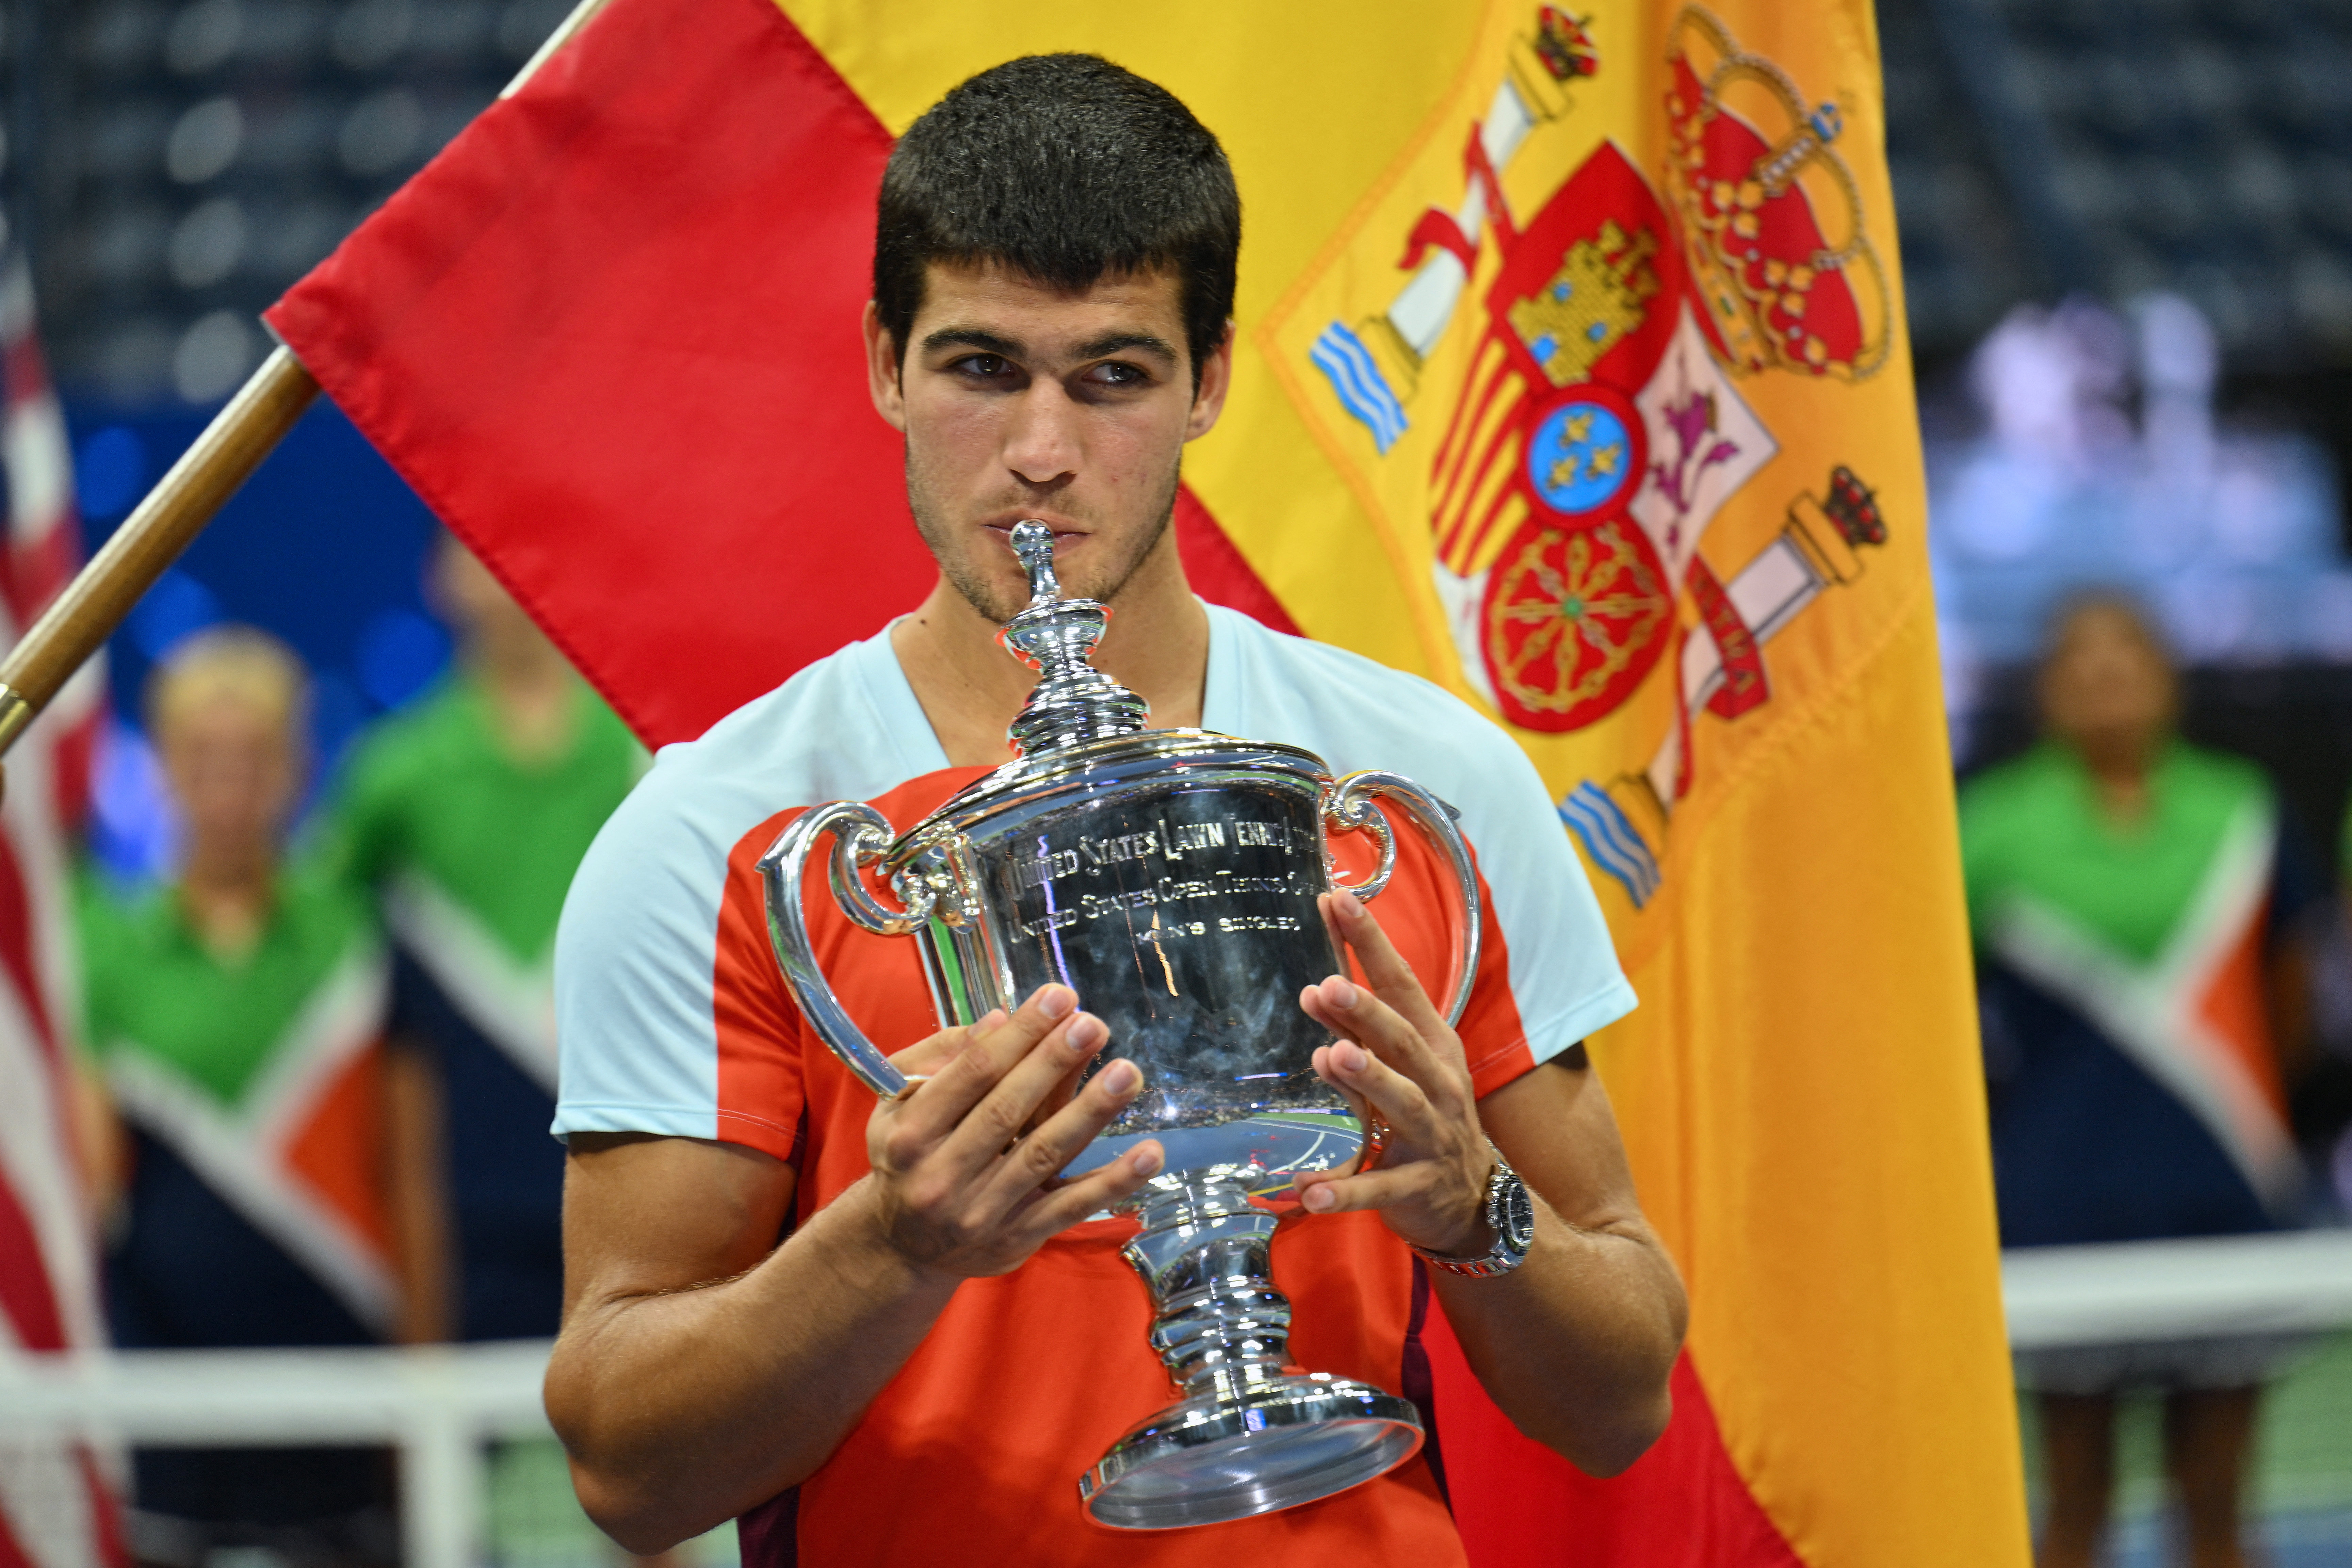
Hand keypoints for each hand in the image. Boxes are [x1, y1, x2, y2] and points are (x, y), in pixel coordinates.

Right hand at [863, 985, 1162, 1278]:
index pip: (972, 1073)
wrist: (902, 1248)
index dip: (1019, 1033)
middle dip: (1054, 1062)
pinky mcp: (1019, 1237)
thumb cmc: (907, 1158)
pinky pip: (1073, 1205)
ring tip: (1128, 1072)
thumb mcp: (898, 1105)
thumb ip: (943, 1059)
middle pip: (1008, 1109)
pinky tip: (1150, 1153)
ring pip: (1045, 1154)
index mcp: (911, 1134)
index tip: (1058, 998)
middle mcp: (942, 1175)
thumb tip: (997, 1020)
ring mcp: (983, 1211)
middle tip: (1092, 1024)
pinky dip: (1114, 1181)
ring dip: (1091, 1112)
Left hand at [1293, 890, 1493, 1257]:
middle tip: (1328, 985)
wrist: (1473, 1197)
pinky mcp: (1418, 1185)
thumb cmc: (1424, 1115)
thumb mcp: (1395, 1070)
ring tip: (1331, 1059)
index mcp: (1432, 1046)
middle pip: (1402, 1041)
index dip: (1371, 944)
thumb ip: (1354, 1035)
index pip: (1401, 985)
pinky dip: (1345, 1191)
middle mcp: (1438, 1083)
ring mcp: (1432, 1134)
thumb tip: (1315, 991)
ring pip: (1400, 1103)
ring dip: (1366, 1081)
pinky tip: (1308, 1192)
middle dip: (1367, 1013)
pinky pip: (1379, 1187)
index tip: (1337, 901)